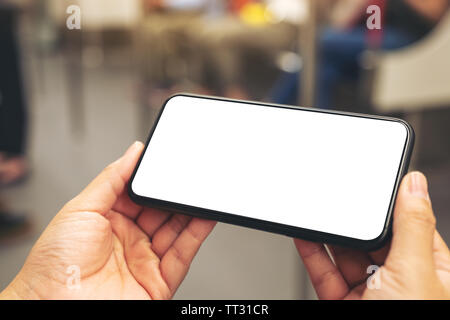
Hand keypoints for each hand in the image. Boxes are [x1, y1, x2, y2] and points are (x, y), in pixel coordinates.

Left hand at [0, 142, 215, 299]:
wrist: (53, 307)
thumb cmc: (54, 265)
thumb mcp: (80, 208)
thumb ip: (111, 179)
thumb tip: (133, 152)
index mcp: (109, 221)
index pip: (140, 194)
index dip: (154, 180)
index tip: (169, 164)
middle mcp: (129, 240)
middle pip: (161, 211)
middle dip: (175, 195)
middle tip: (188, 179)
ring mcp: (144, 261)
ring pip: (177, 231)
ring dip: (191, 211)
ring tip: (202, 193)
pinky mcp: (158, 282)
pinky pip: (183, 255)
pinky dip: (198, 235)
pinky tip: (205, 217)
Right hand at [295, 171, 449, 298]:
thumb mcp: (415, 272)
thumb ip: (412, 226)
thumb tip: (414, 184)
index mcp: (431, 271)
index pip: (412, 225)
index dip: (392, 203)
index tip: (374, 181)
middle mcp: (400, 281)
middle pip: (374, 239)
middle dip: (355, 221)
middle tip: (338, 198)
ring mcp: (368, 292)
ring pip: (345, 254)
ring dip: (330, 234)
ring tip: (316, 213)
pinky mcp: (340, 300)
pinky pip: (323, 271)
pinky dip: (311, 252)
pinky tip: (304, 235)